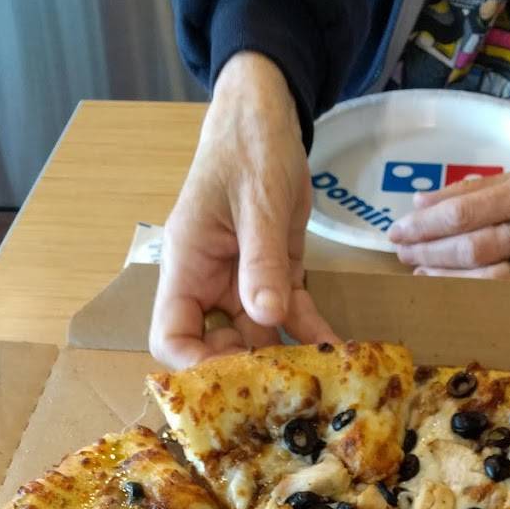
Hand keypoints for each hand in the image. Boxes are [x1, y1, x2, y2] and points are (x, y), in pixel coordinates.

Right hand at [149, 53, 337, 368]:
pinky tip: (338, 350)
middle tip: (284, 391)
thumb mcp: (256, 202)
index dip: (193, 367)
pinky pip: (292, 316)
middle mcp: (210, 284)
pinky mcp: (277, 278)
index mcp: (187, 266)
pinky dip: (312, 333)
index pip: (171, 335)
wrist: (269, 117)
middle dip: (245, 373)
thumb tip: (266, 316)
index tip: (229, 386)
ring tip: (317, 382)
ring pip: (257, 339)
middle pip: (214, 348)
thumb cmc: (247, 147)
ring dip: (284, 360)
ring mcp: (243, 284)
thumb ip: (260, 261)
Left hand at [388, 158, 509, 281]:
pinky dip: (476, 294)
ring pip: (490, 280)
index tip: (400, 229)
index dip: (428, 224)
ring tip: (421, 273)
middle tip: (404, 253)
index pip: (468, 211)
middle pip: (474, 248)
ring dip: (448, 280)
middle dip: (431, 253)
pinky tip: (454, 289)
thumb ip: (473, 191)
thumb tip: (422, 205)